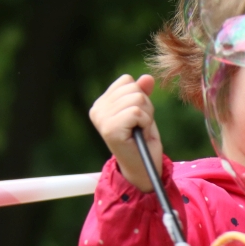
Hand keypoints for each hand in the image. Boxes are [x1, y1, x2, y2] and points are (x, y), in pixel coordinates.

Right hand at [89, 74, 162, 192]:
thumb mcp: (143, 111)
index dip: (140, 97)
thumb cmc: (142, 140)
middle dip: (145, 107)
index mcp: (101, 103)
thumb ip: (142, 93)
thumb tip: (147, 77)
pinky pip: (138, 112)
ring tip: (139, 131)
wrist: (143, 168)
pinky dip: (145, 123)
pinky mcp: (110, 129)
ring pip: (138, 98)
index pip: (127, 81)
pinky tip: (139, 135)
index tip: (136, 118)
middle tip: (139, 126)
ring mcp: (102, 119)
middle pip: (133, 88)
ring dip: (146, 116)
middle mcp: (97, 110)